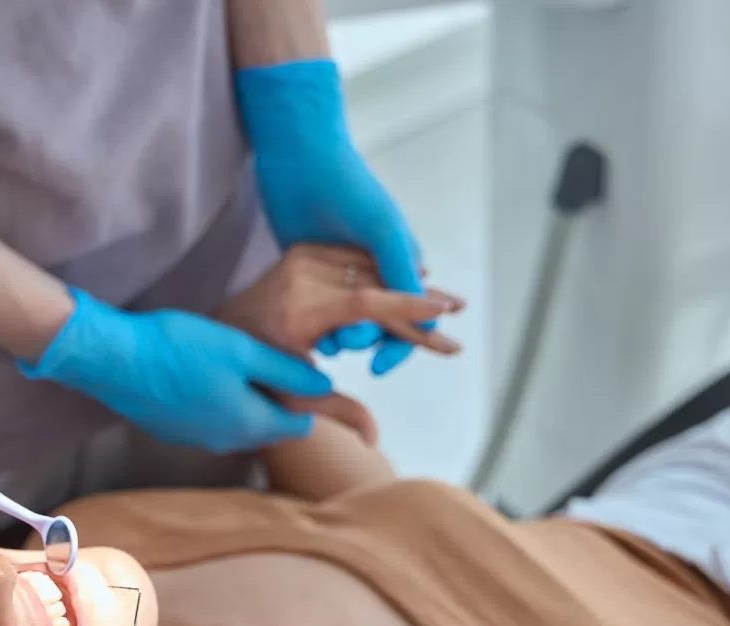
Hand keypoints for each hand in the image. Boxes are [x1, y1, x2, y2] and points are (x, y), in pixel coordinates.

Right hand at [23, 288, 332, 452]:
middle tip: (271, 361)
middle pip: (269, 426)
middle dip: (277, 400)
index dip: (309, 401)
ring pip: (238, 423)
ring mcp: (197, 439)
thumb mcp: (242, 351)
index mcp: (251, 424)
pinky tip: (203, 373)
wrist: (114, 360)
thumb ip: (287, 371)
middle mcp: (227, 441)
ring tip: (236, 363)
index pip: (300, 426)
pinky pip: (209, 421)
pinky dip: (216, 402)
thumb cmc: (179, 349)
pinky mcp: (173, 431)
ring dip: (246, 400)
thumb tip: (324, 387)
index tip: (303, 372)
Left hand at [216, 245, 461, 446]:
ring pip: (367, 270)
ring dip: (405, 285)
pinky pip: (353, 258)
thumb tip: (374, 439)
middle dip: (419, 300)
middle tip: (458, 309)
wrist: (220, 329)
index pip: (365, 304)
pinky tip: (415, 281)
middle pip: (376, 285)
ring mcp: (299, 261)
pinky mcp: (301, 251)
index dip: (407, 308)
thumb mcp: (291, 396)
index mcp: (299, 314)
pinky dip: (382, 271)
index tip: (441, 313)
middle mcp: (300, 281)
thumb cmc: (253, 371)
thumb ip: (338, 410)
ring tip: (443, 302)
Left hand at [236, 58, 430, 374]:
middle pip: (383, 325)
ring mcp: (343, 270)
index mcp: (401, 261)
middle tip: (343, 342)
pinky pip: (324, 308)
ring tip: (325, 338)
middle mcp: (377, 268)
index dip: (408, 342)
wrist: (300, 155)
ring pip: (353, 322)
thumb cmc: (348, 186)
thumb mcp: (382, 229)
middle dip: (367, 340)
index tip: (383, 365)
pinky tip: (310, 333)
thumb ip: (402, 271)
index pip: (413, 316)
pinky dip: (321, 325)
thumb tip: (430, 316)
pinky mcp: (312, 267)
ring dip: (343, 336)